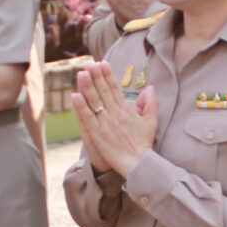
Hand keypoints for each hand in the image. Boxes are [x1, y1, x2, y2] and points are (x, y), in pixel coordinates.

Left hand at [72, 60, 157, 177]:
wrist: (138, 164)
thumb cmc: (143, 144)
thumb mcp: (151, 122)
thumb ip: (151, 104)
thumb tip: (150, 88)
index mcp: (126, 110)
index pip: (115, 88)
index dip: (108, 75)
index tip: (102, 63)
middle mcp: (115, 114)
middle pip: (104, 91)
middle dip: (96, 76)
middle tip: (89, 63)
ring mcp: (106, 124)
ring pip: (95, 102)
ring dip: (87, 86)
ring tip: (81, 73)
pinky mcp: (98, 135)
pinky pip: (88, 118)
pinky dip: (81, 107)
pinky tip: (74, 96)